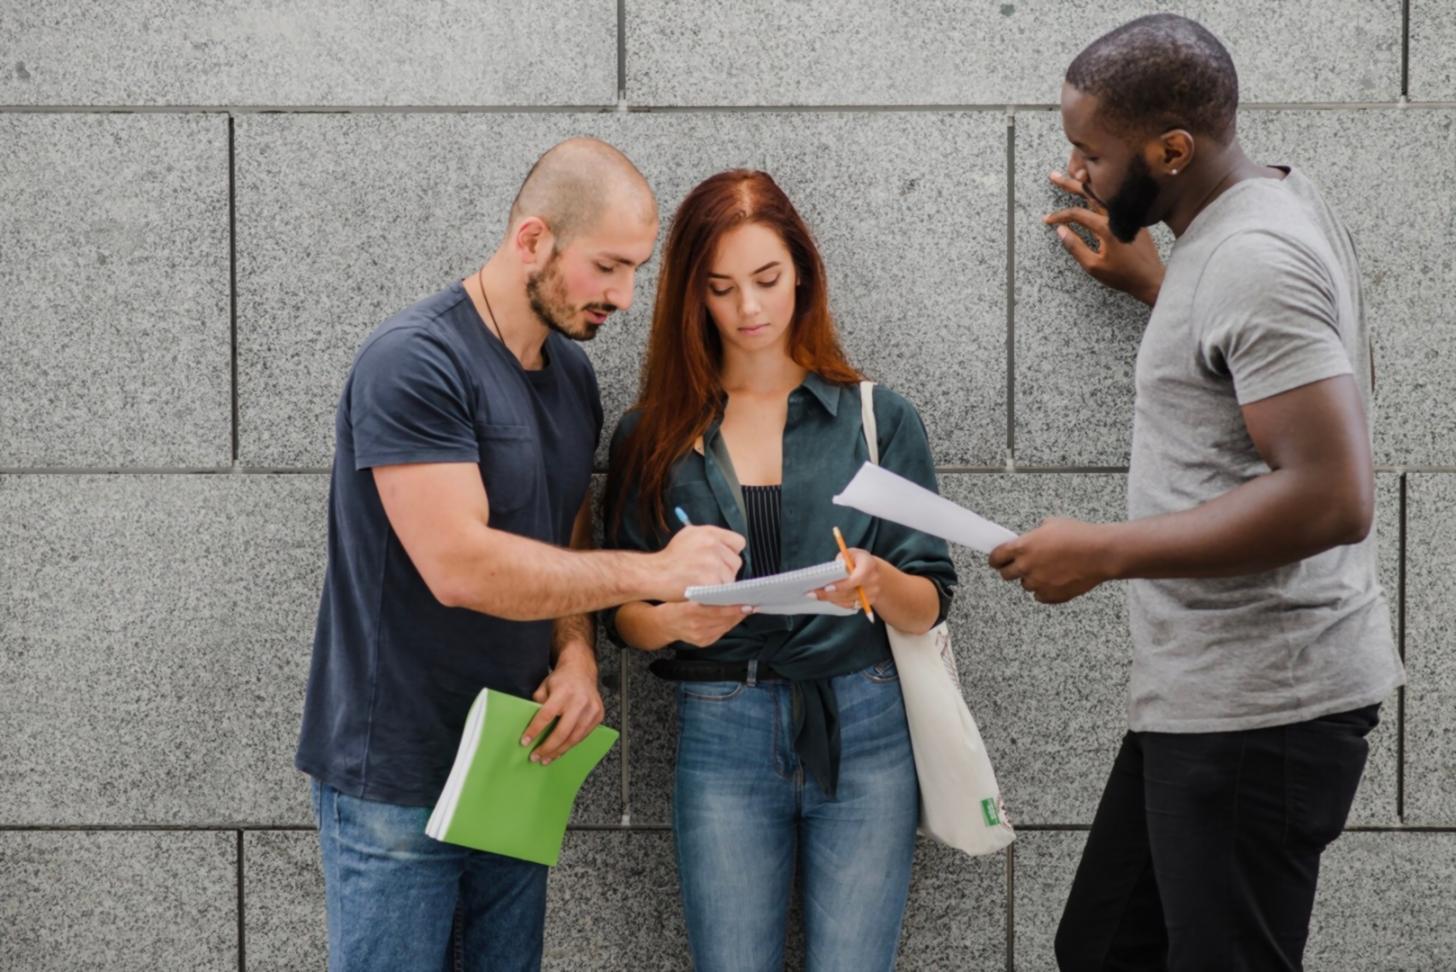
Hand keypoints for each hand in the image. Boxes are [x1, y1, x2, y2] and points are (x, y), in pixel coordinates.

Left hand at [520, 653, 604, 765]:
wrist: (582, 670)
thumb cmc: (561, 680)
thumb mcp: (544, 687)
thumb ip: (538, 704)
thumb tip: (531, 726)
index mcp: (564, 692)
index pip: (547, 715)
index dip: (535, 730)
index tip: (525, 742)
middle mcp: (580, 701)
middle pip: (562, 731)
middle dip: (548, 747)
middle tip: (535, 757)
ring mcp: (591, 709)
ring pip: (574, 737)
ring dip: (559, 751)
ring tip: (547, 759)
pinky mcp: (598, 715)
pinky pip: (583, 735)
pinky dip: (570, 745)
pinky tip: (560, 750)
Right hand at [653, 525, 744, 600]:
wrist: (654, 574)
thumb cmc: (670, 558)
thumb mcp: (688, 536)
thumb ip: (710, 538)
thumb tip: (727, 546)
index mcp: (709, 532)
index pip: (738, 542)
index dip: (731, 552)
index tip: (722, 559)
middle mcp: (713, 544)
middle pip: (736, 562)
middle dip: (726, 569)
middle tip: (710, 574)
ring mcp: (713, 562)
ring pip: (731, 577)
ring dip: (721, 583)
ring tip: (704, 582)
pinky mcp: (711, 580)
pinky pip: (723, 589)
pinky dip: (716, 592)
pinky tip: (704, 590)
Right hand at [656, 601, 752, 647]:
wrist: (663, 624)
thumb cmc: (674, 605)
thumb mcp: (685, 595)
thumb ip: (703, 593)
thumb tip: (725, 589)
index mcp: (689, 611)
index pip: (716, 610)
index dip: (733, 608)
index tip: (746, 603)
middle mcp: (695, 626)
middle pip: (723, 620)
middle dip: (738, 612)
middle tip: (752, 604)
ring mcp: (699, 636)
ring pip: (724, 627)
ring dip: (736, 618)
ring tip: (746, 609)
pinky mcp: (703, 642)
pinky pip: (721, 632)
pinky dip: (729, 624)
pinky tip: (735, 617)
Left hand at [810, 550, 881, 612]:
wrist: (875, 572)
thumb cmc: (858, 560)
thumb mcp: (851, 553)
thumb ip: (841, 559)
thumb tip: (830, 571)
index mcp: (869, 566)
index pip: (856, 579)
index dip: (841, 585)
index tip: (826, 587)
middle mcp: (873, 581)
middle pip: (849, 592)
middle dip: (829, 594)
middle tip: (812, 594)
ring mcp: (872, 593)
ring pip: (848, 601)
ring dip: (831, 599)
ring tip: (816, 596)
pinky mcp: (868, 602)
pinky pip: (850, 605)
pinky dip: (838, 603)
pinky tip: (827, 598)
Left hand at [988, 518, 1117, 603]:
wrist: (1101, 553)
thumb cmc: (1079, 536)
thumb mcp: (1051, 524)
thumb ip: (1034, 535)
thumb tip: (1029, 540)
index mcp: (1023, 547)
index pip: (995, 558)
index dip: (996, 559)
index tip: (997, 560)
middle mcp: (1026, 567)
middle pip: (1006, 575)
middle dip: (1012, 569)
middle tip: (1023, 564)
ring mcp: (1038, 583)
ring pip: (1025, 585)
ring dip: (1032, 578)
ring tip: (1049, 569)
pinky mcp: (1051, 595)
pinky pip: (1040, 596)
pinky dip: (1045, 589)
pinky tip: (1057, 579)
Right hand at [1044, 165, 1164, 305]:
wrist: (1152, 278)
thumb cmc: (1123, 276)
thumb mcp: (1093, 266)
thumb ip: (1075, 247)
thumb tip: (1060, 231)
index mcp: (1106, 227)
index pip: (1076, 214)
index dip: (1059, 216)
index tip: (1047, 220)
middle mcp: (1117, 215)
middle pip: (1090, 192)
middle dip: (1070, 183)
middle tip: (1053, 176)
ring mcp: (1128, 213)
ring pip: (1104, 192)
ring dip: (1087, 183)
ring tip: (1074, 174)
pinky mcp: (1134, 217)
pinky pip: (1115, 198)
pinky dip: (1102, 191)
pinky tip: (1095, 190)